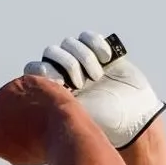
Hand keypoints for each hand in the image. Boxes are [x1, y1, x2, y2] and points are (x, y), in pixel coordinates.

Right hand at [0, 74, 78, 164]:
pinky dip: (30, 93)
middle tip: (13, 125)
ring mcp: (7, 91)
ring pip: (5, 94)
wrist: (64, 131)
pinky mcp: (24, 80)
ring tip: (35, 116)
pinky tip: (43, 105)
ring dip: (15, 102)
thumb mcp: (11, 155)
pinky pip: (23, 85)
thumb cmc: (38, 149)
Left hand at [24, 31, 164, 149]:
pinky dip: (95, 44)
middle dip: (66, 64)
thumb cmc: (102, 127)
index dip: (44, 71)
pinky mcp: (101, 54)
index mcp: (52, 91)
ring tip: (96, 77)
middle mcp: (65, 75)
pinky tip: (106, 59)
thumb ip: (53, 106)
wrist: (132, 121)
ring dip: (82, 56)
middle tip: (80, 83)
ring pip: (69, 43)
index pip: (34, 69)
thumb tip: (34, 98)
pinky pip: (88, 37)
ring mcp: (83, 63)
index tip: (60, 85)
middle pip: (51, 52)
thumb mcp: (72, 118)